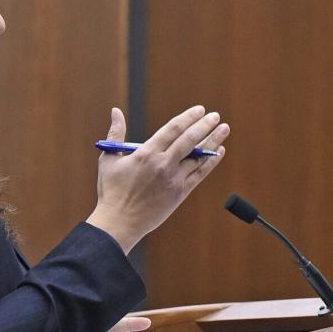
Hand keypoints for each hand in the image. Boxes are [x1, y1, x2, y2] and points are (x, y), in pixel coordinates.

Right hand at [86, 106, 229, 252]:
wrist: (120, 222)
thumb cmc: (111, 190)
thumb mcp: (108, 159)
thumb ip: (115, 133)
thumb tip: (116, 111)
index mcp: (146, 154)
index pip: (173, 129)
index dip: (188, 117)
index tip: (199, 109)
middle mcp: (163, 164)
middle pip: (189, 140)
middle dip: (204, 125)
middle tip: (215, 116)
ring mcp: (174, 179)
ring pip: (198, 156)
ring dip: (213, 141)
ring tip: (224, 129)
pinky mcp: (180, 193)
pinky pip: (200, 174)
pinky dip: (211, 162)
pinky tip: (219, 151)